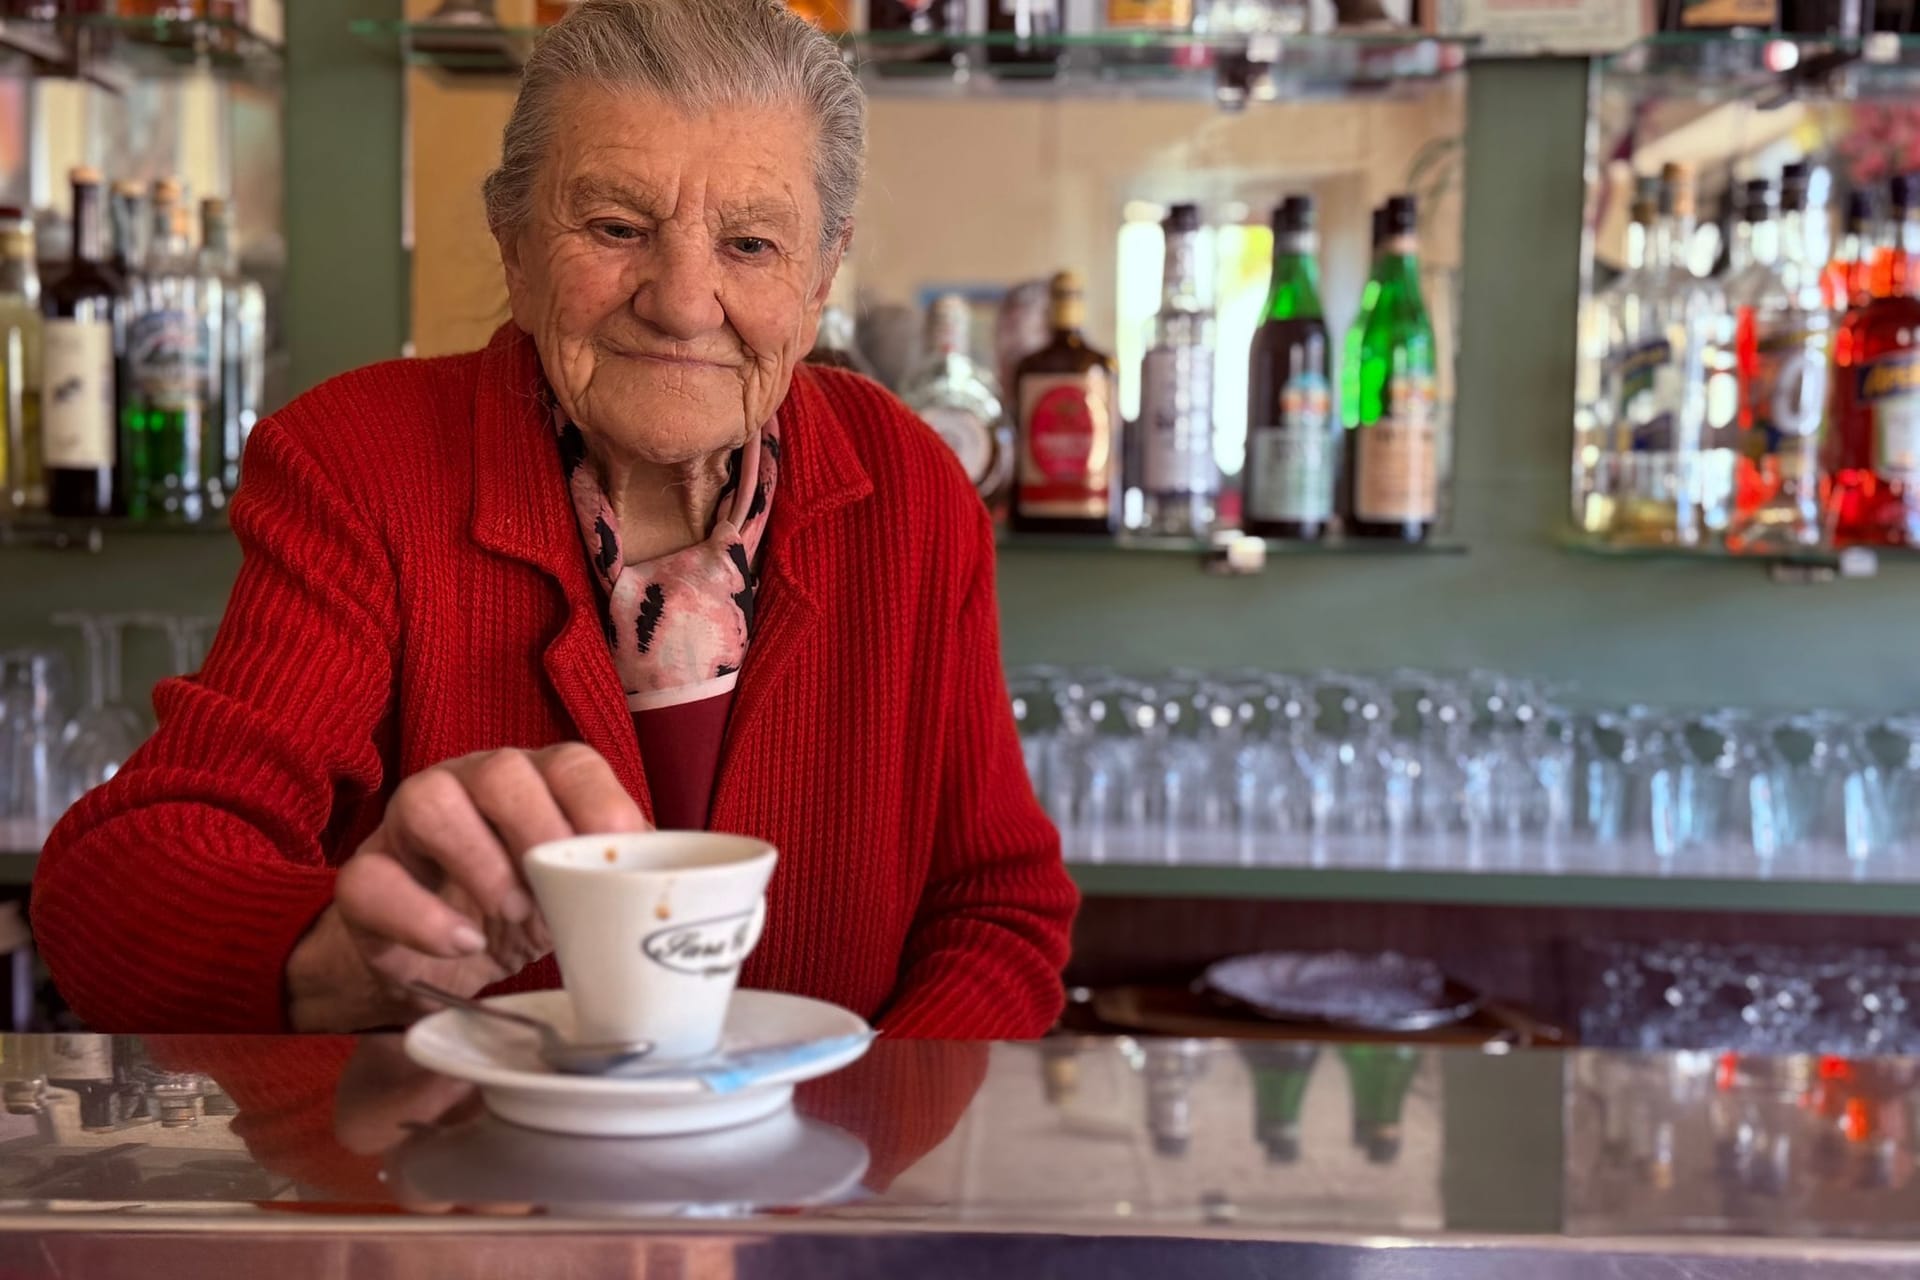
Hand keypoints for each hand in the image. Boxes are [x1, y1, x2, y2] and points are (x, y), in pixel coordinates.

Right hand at [286, 744, 646, 1030]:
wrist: (440, 956)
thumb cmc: (527, 909)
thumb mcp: (580, 895)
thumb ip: (625, 883)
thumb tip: (705, 899)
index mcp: (537, 782)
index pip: (572, 762)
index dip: (600, 803)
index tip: (622, 853)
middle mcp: (470, 785)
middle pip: (501, 770)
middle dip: (539, 829)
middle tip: (558, 892)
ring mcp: (410, 826)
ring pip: (428, 800)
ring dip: (479, 861)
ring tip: (512, 916)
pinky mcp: (366, 877)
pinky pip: (369, 880)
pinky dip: (420, 916)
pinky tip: (462, 945)